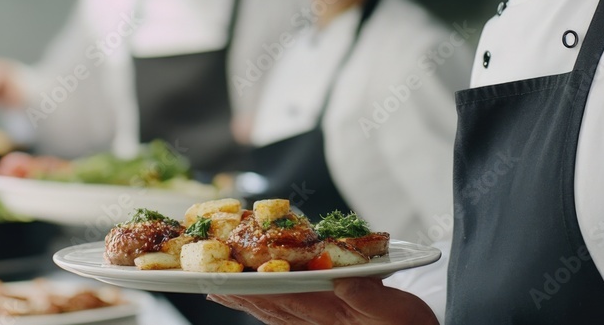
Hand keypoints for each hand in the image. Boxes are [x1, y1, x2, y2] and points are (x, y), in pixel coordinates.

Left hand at [208, 278, 438, 324]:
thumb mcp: (396, 312)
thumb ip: (368, 297)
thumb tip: (340, 282)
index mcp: (330, 316)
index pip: (283, 300)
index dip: (252, 289)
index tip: (223, 282)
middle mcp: (319, 324)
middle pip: (271, 306)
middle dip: (239, 294)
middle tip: (207, 285)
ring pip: (275, 313)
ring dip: (248, 301)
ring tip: (221, 292)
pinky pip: (288, 317)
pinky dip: (269, 307)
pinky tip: (260, 302)